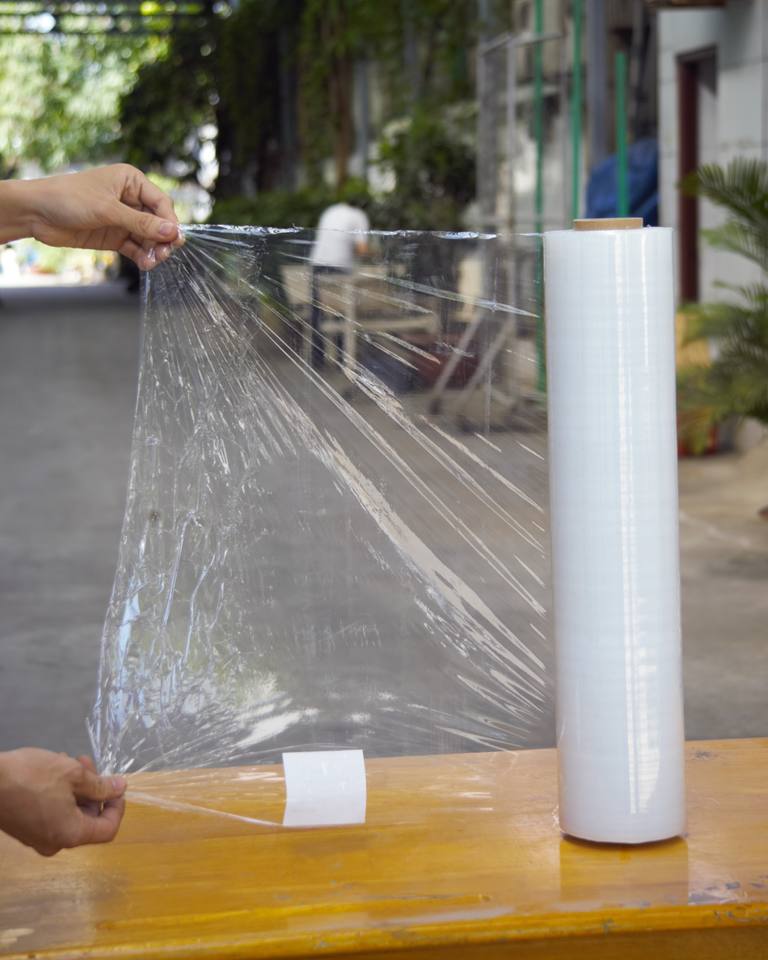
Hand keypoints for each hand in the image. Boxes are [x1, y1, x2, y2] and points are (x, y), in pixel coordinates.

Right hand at [0, 748, 126, 856]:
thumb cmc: (32, 777)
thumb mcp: (73, 775)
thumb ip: (100, 785)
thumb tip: (121, 789)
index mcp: (70, 835)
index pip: (107, 829)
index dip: (117, 807)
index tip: (115, 785)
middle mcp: (55, 843)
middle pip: (88, 821)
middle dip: (93, 790)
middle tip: (88, 763)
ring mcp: (37, 838)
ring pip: (70, 814)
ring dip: (77, 788)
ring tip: (71, 761)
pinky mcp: (25, 828)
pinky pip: (53, 814)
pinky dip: (61, 794)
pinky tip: (55, 770)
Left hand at [10, 164, 182, 269]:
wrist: (37, 213)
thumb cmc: (69, 198)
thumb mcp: (108, 210)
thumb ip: (141, 223)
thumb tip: (172, 232)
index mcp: (130, 181)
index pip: (161, 202)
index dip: (170, 221)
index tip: (175, 240)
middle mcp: (129, 198)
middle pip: (158, 221)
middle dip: (162, 238)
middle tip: (163, 254)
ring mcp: (122, 219)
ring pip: (148, 237)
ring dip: (153, 250)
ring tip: (152, 262)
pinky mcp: (114, 236)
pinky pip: (135, 247)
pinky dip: (142, 256)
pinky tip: (145, 263)